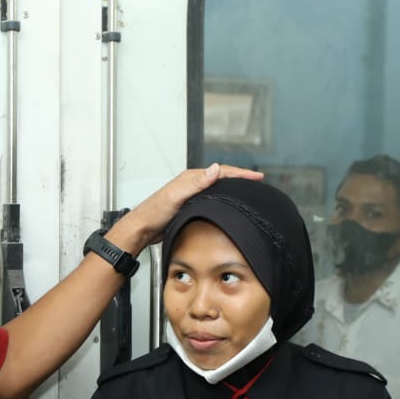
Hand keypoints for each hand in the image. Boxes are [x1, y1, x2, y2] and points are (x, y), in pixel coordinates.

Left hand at [106, 163, 265, 254]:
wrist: (142, 229)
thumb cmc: (154, 212)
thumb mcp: (176, 196)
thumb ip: (195, 183)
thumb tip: (215, 169)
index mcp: (191, 178)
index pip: (222, 172)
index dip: (241, 174)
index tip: (257, 176)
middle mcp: (192, 185)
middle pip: (222, 178)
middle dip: (241, 179)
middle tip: (258, 182)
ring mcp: (191, 196)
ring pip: (218, 190)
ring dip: (233, 189)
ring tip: (248, 192)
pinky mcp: (190, 208)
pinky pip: (212, 201)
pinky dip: (224, 201)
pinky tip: (228, 208)